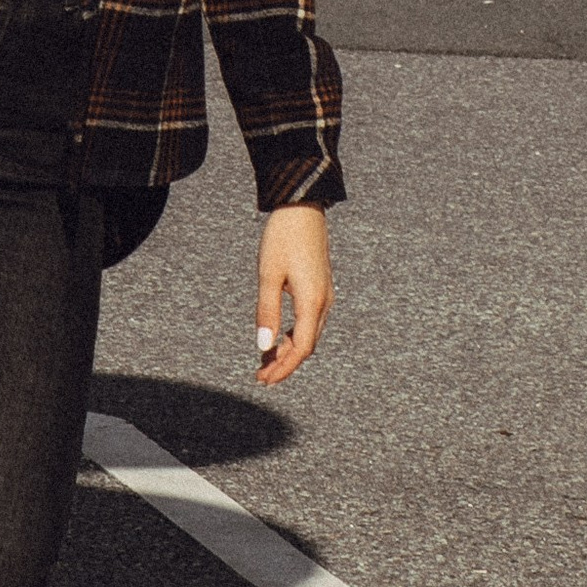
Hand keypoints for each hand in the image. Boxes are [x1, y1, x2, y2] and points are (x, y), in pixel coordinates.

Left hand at [254, 205, 330, 387]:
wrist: (302, 207)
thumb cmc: (283, 237)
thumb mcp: (268, 274)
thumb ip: (266, 312)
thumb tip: (263, 347)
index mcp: (312, 302)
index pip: (301, 349)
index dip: (283, 368)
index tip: (264, 379)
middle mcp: (324, 302)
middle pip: (306, 346)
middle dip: (284, 364)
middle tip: (261, 376)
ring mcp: (325, 296)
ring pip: (309, 335)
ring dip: (288, 350)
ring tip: (265, 361)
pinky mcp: (321, 288)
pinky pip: (310, 322)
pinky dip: (294, 335)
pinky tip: (278, 338)